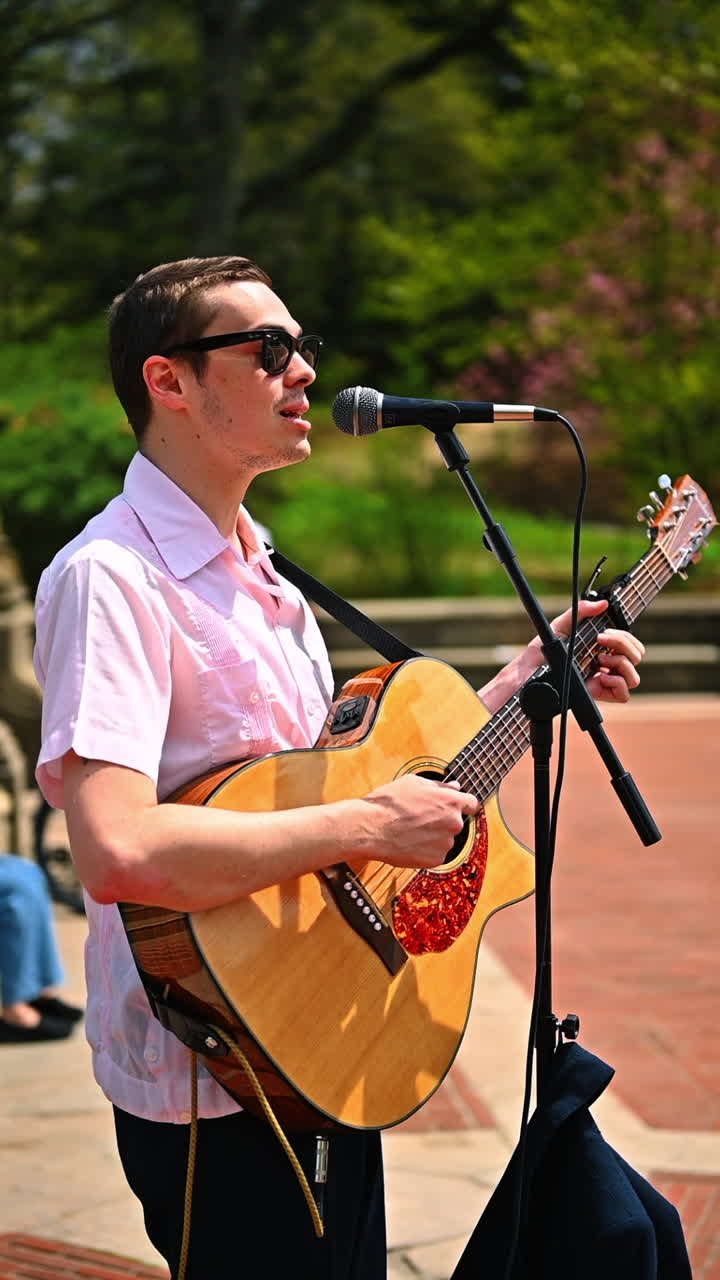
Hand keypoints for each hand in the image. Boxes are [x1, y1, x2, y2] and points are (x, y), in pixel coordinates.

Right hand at [358, 774, 479, 869]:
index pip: (472, 804)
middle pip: (456, 822)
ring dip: (433, 836)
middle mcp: (453, 823)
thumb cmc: (389, 804)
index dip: (463, 804)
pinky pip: (435, 853)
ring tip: (410, 830)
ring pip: (445, 839)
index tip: (456, 807)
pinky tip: (410, 842)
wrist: (371, 828)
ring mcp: (446, 843)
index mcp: (450, 801)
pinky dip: (426, 850)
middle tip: (420, 818)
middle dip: (442, 820)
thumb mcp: (413, 783)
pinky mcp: (436, 859)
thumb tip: (455, 787)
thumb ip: (439, 786)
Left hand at [536, 598, 644, 703]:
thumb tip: (602, 604)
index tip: (603, 633)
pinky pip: (624, 694)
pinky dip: (617, 683)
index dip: (625, 637)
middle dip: (624, 646)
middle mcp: (606, 665)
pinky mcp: (598, 695)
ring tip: (599, 659)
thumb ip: (581, 611)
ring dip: (621, 664)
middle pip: (637, 657)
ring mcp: (603, 681)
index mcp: (602, 649)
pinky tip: (600, 677)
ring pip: (634, 677)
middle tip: (600, 641)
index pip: (630, 644)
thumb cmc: (541, 652)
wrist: (527, 674)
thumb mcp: (561, 626)